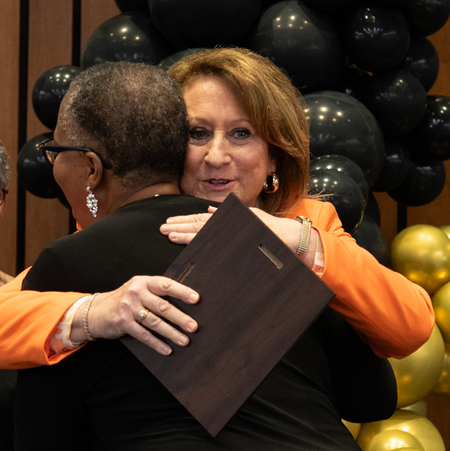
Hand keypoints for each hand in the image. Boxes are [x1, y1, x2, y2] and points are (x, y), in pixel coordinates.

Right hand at [80, 276, 199, 354]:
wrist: (95, 311)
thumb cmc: (123, 301)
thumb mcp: (137, 291)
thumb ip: (155, 294)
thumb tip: (184, 305)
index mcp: (143, 282)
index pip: (166, 285)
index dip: (182, 291)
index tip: (196, 299)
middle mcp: (136, 293)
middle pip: (162, 306)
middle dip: (180, 318)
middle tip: (194, 327)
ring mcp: (128, 308)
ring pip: (155, 322)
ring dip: (171, 333)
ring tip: (184, 340)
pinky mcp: (123, 323)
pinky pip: (143, 335)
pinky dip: (156, 344)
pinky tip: (167, 350)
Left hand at [162, 206, 319, 266]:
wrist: (288, 236)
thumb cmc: (269, 231)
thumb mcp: (246, 217)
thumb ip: (226, 215)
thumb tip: (210, 211)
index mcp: (226, 220)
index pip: (201, 221)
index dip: (184, 222)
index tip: (169, 225)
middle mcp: (227, 221)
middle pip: (197, 223)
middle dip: (178, 226)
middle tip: (161, 228)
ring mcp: (230, 228)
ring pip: (201, 229)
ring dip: (183, 232)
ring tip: (168, 233)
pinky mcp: (235, 235)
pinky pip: (213, 237)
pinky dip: (198, 238)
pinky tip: (185, 239)